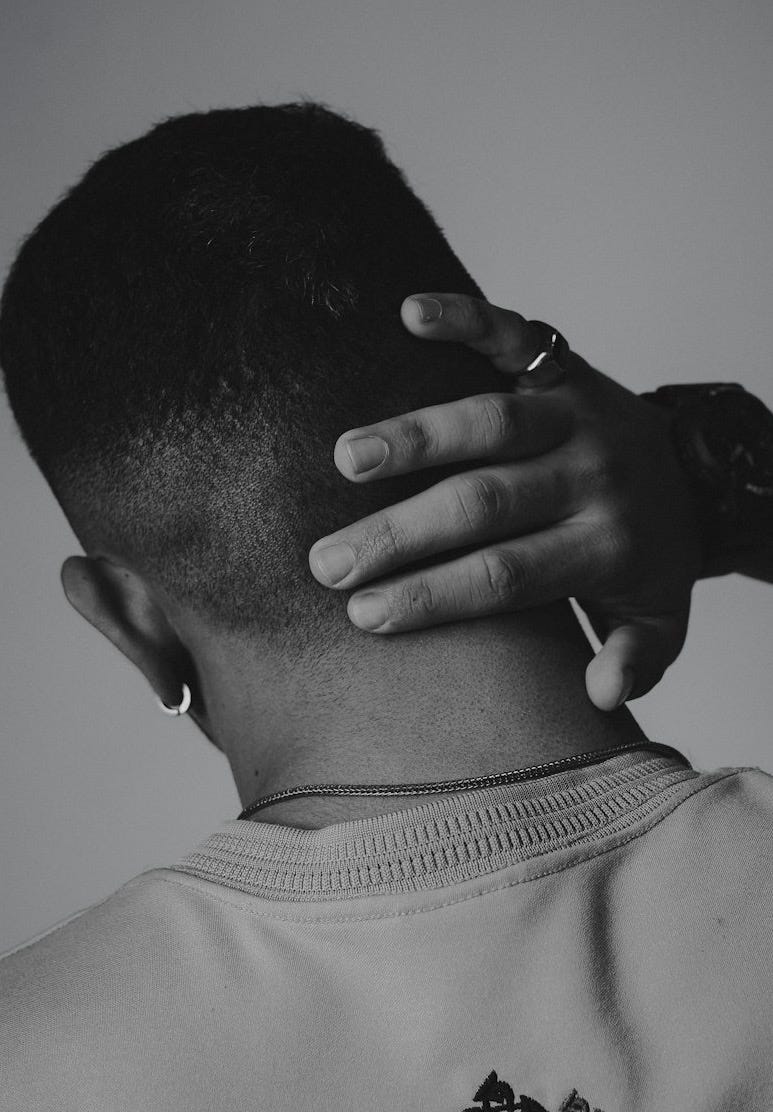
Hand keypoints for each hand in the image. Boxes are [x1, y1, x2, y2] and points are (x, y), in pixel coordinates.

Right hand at [308, 294, 704, 711]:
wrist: (697, 476)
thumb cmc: (650, 557)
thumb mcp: (660, 622)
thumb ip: (637, 661)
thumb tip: (598, 696)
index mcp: (606, 546)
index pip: (506, 575)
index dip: (432, 596)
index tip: (364, 615)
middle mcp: (590, 477)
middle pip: (484, 504)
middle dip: (400, 533)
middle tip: (328, 559)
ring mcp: (576, 415)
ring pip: (489, 423)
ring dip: (414, 436)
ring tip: (345, 458)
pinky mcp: (566, 367)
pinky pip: (517, 334)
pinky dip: (466, 318)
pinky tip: (410, 314)